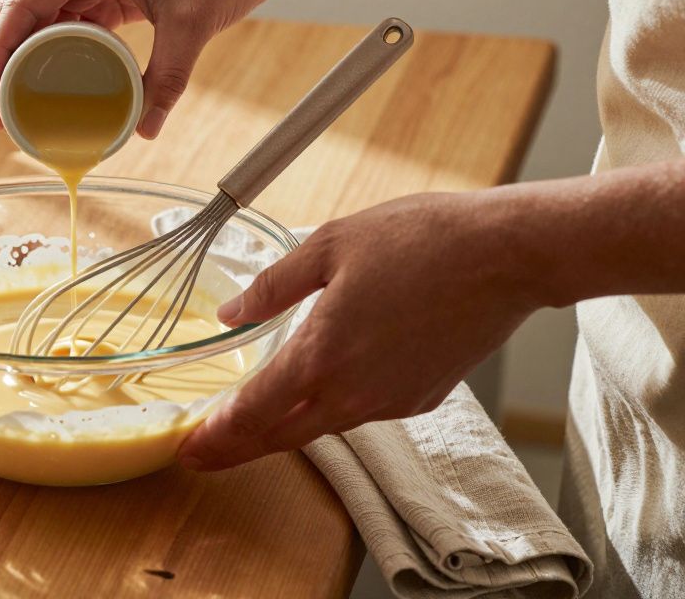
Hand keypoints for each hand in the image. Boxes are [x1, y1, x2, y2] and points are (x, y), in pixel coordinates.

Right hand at [0, 0, 273, 138]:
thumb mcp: (191, 26)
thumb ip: (167, 80)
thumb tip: (146, 130)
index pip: (24, 5)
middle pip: (24, 15)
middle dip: (5, 64)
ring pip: (43, 22)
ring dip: (28, 62)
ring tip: (18, 107)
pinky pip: (70, 24)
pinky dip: (57, 55)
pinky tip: (51, 86)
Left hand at [178, 191, 542, 469]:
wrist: (507, 256)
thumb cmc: (422, 240)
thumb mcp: (329, 246)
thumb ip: (273, 286)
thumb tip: (231, 311)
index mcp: (322, 356)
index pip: (254, 412)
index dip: (218, 436)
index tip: (189, 450)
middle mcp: (354, 392)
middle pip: (283, 436)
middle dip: (237, 448)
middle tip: (203, 456)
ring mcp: (391, 401)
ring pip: (322, 425)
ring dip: (283, 427)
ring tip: (252, 421)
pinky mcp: (421, 398)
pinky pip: (362, 410)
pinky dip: (330, 407)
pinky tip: (322, 387)